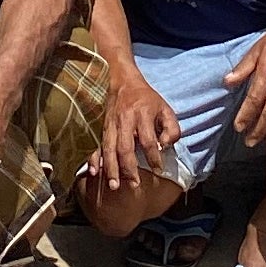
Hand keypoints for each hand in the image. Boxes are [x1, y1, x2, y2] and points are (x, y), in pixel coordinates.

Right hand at [90, 64, 177, 190]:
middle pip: (125, 147)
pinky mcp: (101, 127)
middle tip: (134, 185)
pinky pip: (96, 144)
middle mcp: (125, 120)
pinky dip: (94, 158)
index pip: (148, 140)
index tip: (159, 170)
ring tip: (114, 186)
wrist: (123, 80)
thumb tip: (165, 146)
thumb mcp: (165, 108)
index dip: (154, 156)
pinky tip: (94, 172)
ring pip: (109, 148)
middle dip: (129, 168)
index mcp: (142, 114)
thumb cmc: (147, 99)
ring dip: (111, 168)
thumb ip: (172, 128)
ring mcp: (110, 124)